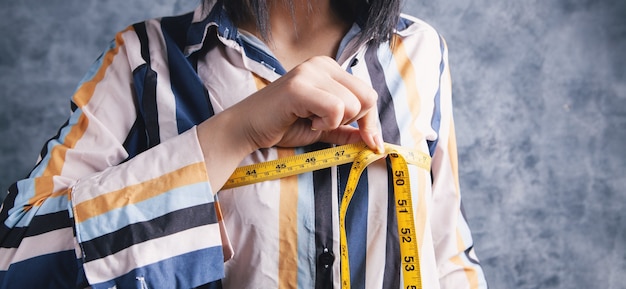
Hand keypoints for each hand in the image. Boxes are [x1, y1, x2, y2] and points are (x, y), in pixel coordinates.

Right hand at [238, 56, 382, 151]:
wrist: (248, 128)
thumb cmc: (283, 126)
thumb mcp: (323, 128)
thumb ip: (347, 130)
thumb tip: (374, 141)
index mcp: (330, 68)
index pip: (369, 93)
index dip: (369, 121)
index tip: (368, 142)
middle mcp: (322, 64)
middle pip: (367, 97)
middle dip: (354, 121)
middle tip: (326, 124)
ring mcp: (310, 72)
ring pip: (353, 105)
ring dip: (334, 123)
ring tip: (311, 120)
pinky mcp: (300, 87)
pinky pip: (336, 109)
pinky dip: (326, 123)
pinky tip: (307, 120)